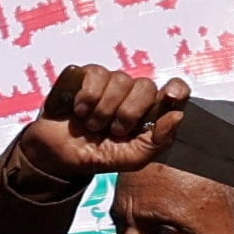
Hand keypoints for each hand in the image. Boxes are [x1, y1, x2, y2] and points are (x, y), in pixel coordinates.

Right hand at [15, 64, 187, 184]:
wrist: (56, 157)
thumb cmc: (96, 156)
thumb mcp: (131, 159)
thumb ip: (157, 142)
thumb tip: (177, 115)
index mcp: (149, 112)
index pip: (175, 90)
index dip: (176, 90)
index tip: (171, 96)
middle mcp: (132, 94)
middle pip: (146, 86)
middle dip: (128, 112)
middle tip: (113, 130)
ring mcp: (109, 83)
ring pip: (120, 79)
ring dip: (103, 109)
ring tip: (91, 124)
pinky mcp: (84, 76)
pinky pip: (96, 74)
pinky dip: (87, 97)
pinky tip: (78, 111)